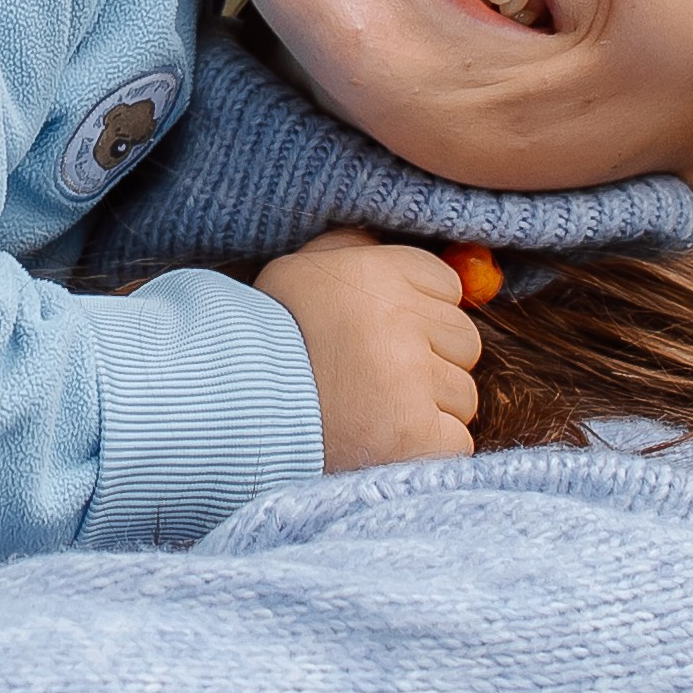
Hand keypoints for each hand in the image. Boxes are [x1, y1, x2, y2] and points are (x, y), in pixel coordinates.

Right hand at [254, 227, 480, 472]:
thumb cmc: (270, 338)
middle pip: (463, 340)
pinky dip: (426, 447)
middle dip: (430, 359)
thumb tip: (410, 246)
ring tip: (372, 411)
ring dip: (428, 407)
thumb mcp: (302, 272)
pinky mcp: (415, 437)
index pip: (446, 285)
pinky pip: (455, 441)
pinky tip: (382, 440)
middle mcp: (399, 321)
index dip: (417, 312)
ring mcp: (410, 381)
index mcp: (376, 273)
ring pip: (462, 394)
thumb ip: (355, 250)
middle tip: (375, 377)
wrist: (229, 410)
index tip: (381, 332)